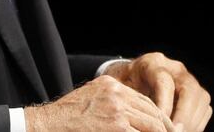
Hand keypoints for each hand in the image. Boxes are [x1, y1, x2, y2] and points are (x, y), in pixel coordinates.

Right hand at [24, 74, 176, 131]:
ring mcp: (117, 109)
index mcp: (111, 85)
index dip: (157, 117)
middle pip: (151, 110)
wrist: (46, 125)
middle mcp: (117, 93)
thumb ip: (111, 103)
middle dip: (164, 127)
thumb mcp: (90, 100)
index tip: (166, 128)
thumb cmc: (65, 119)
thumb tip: (132, 118)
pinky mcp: (117, 126)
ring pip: (151, 123)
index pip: (144, 101)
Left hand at [103, 52, 211, 131]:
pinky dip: (196, 124)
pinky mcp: (197, 94)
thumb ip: (128, 100)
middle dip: (184, 115)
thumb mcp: (120, 89)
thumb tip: (134, 116)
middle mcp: (175, 69)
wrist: (132, 80)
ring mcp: (189, 80)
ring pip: (201, 100)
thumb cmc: (124, 87)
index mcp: (153, 63)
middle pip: (189, 90)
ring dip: (192, 122)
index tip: (159, 123)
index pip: (164, 82)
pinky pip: (204, 109)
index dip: (164, 104)